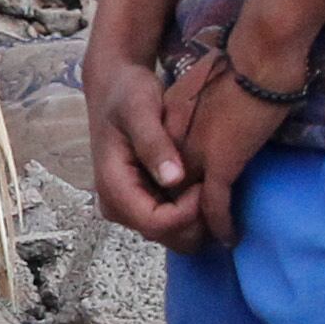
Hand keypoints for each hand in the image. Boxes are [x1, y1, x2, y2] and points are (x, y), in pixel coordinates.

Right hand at [86, 42, 201, 245]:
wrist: (115, 87)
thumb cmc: (126, 94)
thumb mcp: (140, 110)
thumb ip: (154, 144)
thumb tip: (173, 179)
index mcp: (113, 187)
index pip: (156, 224)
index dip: (188, 212)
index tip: (204, 182)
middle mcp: (117, 206)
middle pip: (166, 237)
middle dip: (196, 219)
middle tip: (211, 182)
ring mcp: (128, 207)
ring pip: (172, 234)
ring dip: (196, 216)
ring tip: (207, 181)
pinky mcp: (140, 202)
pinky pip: (172, 222)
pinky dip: (192, 210)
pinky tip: (201, 184)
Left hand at [166, 40, 299, 252]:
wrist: (257, 58)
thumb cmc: (238, 68)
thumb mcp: (202, 94)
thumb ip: (196, 119)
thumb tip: (205, 134)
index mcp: (166, 127)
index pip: (159, 171)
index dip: (171, 193)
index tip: (187, 204)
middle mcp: (173, 146)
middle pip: (167, 194)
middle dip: (180, 219)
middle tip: (196, 234)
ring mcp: (193, 157)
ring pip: (188, 207)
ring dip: (199, 227)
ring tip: (210, 241)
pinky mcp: (219, 164)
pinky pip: (215, 207)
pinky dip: (221, 225)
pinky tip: (229, 237)